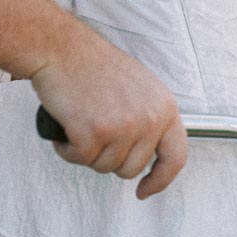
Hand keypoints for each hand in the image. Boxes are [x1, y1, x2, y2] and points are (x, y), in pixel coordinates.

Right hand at [30, 19, 187, 198]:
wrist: (60, 47)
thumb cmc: (91, 62)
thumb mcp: (138, 85)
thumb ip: (149, 115)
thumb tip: (149, 149)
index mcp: (164, 106)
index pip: (175, 157)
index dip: (160, 179)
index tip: (145, 189)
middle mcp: (149, 118)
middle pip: (131, 168)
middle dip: (108, 157)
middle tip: (93, 131)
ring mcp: (123, 126)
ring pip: (104, 166)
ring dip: (86, 151)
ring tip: (79, 120)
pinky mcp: (94, 133)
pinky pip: (79, 159)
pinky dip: (66, 148)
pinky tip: (65, 124)